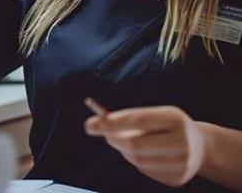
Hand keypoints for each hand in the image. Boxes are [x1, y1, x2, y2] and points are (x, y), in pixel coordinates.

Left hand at [85, 105, 205, 187]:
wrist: (201, 146)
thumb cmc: (168, 125)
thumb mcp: (156, 114)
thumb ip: (130, 118)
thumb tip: (99, 123)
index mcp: (175, 119)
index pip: (138, 119)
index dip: (113, 122)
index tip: (92, 123)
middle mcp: (182, 142)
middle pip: (136, 144)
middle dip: (112, 138)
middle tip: (100, 132)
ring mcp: (182, 163)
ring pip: (137, 160)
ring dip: (122, 149)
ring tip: (122, 140)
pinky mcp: (178, 179)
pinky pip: (145, 170)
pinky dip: (136, 160)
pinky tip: (143, 153)